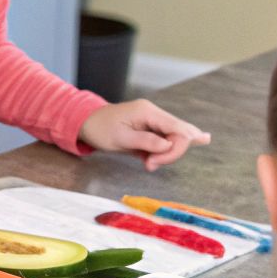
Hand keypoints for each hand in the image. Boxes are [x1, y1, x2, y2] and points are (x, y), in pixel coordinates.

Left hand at [79, 100, 211, 170]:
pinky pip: (167, 139)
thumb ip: (146, 141)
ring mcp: (154, 120)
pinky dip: (165, 151)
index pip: (177, 129)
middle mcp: (155, 113)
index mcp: (148, 112)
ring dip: (166, 154)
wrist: (87, 123)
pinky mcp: (152, 128)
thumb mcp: (120, 139)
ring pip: (176, 138)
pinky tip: (189, 144)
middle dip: (172, 153)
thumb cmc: (100, 130)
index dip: (174, 150)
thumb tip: (169, 145)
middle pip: (181, 133)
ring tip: (147, 163)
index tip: (153, 163)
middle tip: (150, 165)